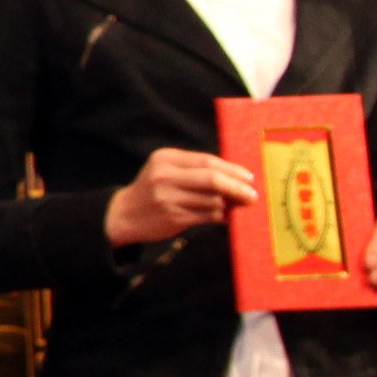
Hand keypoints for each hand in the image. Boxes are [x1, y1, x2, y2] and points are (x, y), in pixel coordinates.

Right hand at [103, 146, 258, 249]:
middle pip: (212, 179)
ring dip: (229, 205)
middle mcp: (165, 176)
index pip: (207, 161)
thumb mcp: (166, 170)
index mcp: (166, 159)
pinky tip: (224, 216)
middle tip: (252, 196)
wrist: (124, 214)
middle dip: (237, 188)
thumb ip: (195, 170)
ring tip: (234, 207)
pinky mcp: (173, 217)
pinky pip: (207, 216)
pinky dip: (220, 216)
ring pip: (213, 200)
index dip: (232, 170)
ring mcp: (168, 198)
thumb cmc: (153, 190)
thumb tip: (236, 178)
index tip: (249, 178)